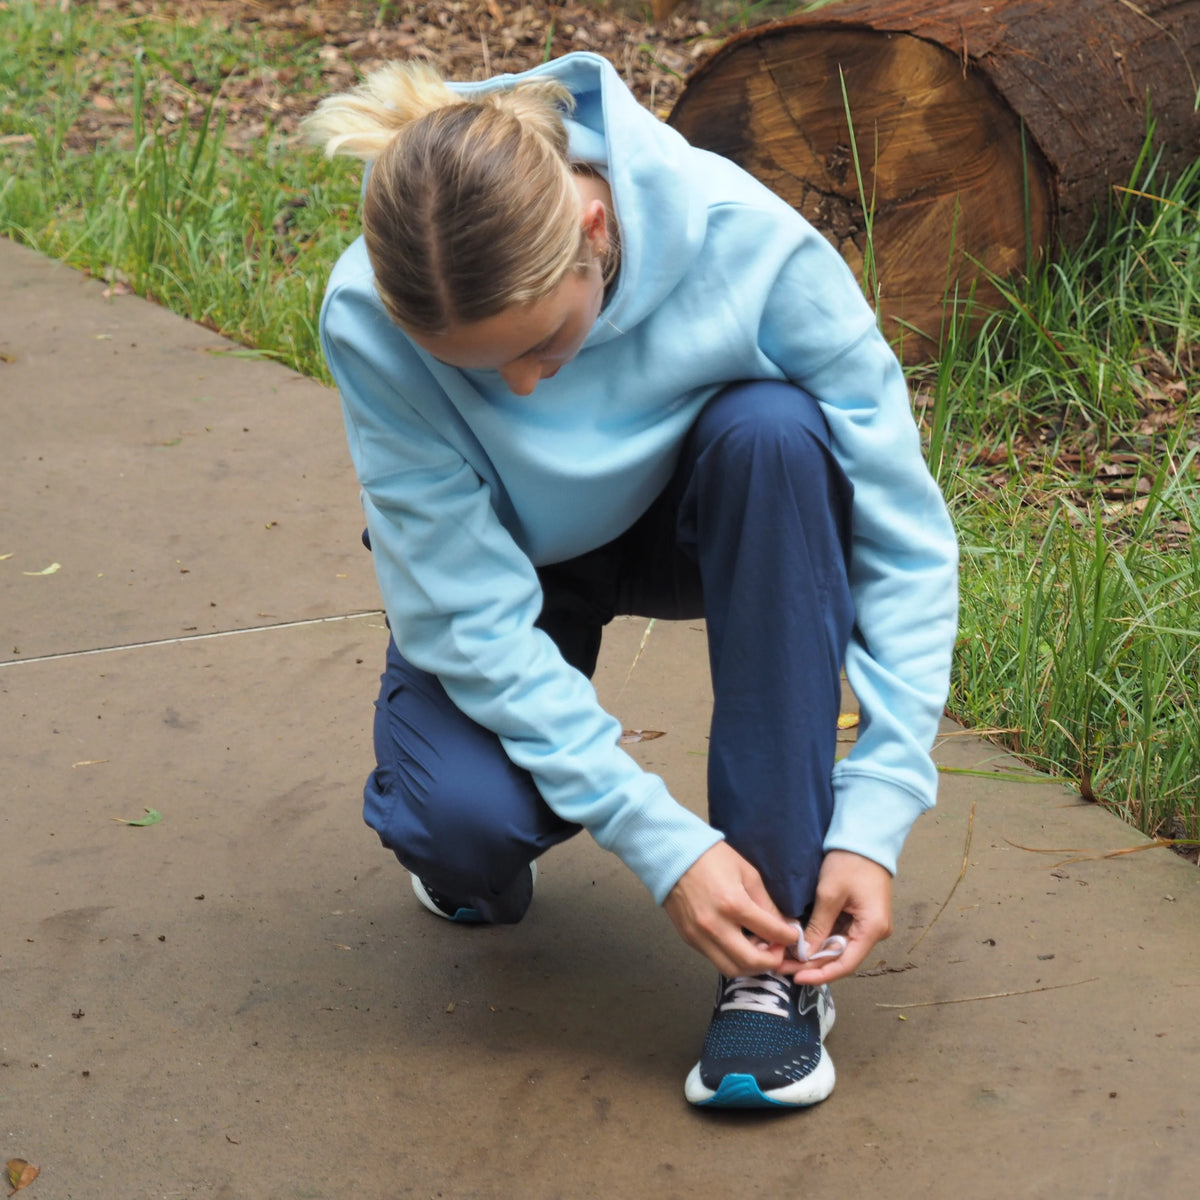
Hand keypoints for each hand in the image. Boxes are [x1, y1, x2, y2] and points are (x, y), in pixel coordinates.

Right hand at [663, 842, 800, 977]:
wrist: (672, 854)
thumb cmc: (712, 858)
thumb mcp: (747, 873)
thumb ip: (766, 902)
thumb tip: (783, 925)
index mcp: (733, 904)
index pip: (771, 933)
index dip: (788, 938)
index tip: (792, 936)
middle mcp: (715, 926)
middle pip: (752, 962)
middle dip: (772, 961)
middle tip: (778, 950)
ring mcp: (699, 936)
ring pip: (731, 969)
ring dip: (750, 966)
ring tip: (758, 951)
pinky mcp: (689, 939)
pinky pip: (715, 959)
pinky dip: (732, 958)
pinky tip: (739, 945)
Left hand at [786, 850, 892, 984]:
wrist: (864, 838)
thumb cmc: (849, 862)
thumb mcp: (829, 894)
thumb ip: (818, 926)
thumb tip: (804, 954)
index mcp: (872, 929)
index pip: (846, 964)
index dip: (821, 974)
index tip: (796, 978)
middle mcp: (874, 932)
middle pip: (842, 958)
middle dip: (813, 965)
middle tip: (783, 967)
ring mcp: (868, 925)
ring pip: (839, 949)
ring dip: (815, 954)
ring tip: (787, 959)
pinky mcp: (860, 917)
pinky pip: (840, 936)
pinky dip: (821, 941)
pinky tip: (801, 944)